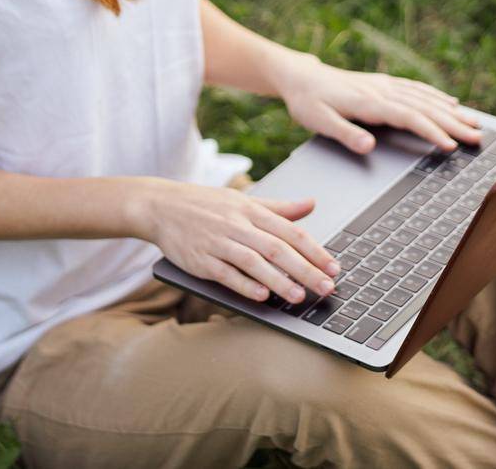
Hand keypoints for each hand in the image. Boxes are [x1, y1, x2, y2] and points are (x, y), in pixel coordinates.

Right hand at [131, 180, 340, 304]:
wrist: (161, 206)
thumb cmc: (206, 204)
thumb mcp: (243, 199)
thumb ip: (279, 207)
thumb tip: (310, 205)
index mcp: (251, 210)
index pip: (290, 231)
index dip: (314, 250)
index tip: (334, 267)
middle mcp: (237, 225)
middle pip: (277, 249)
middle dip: (305, 269)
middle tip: (326, 287)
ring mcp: (218, 243)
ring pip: (254, 263)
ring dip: (278, 281)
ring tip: (299, 296)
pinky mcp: (200, 260)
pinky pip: (226, 274)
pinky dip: (245, 285)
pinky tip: (262, 296)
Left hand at [274, 54, 481, 154]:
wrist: (299, 75)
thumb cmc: (307, 101)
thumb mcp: (318, 121)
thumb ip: (345, 133)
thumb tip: (368, 146)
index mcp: (368, 102)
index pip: (408, 117)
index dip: (431, 132)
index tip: (451, 146)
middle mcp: (381, 90)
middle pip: (424, 107)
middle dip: (453, 123)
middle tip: (477, 137)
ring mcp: (384, 85)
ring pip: (424, 97)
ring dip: (451, 111)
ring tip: (474, 123)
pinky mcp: (383, 82)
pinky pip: (415, 88)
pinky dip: (435, 95)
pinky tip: (450, 102)